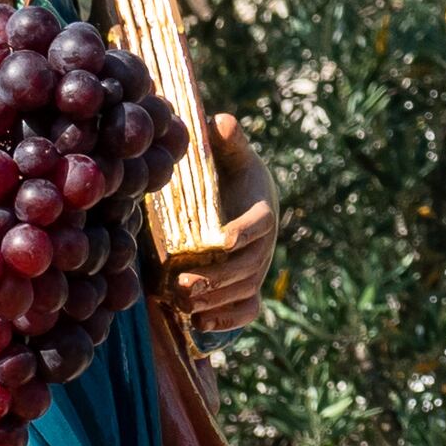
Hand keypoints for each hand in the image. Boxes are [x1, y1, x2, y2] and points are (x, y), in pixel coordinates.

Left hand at [165, 114, 281, 336]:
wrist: (242, 204)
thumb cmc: (232, 176)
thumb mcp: (231, 155)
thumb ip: (228, 142)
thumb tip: (222, 123)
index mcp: (262, 211)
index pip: (258, 225)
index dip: (242, 233)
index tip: (220, 240)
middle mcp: (263, 246)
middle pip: (247, 266)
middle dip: (218, 277)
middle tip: (184, 282)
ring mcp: (257, 270)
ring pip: (243, 291)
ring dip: (215, 300)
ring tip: (182, 300)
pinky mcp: (249, 290)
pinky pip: (246, 311)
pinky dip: (227, 320)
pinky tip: (198, 322)